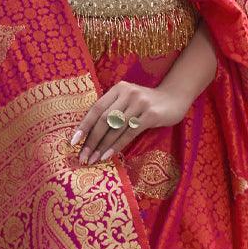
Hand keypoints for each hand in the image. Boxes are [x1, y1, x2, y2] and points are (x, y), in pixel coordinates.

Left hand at [71, 82, 190, 164]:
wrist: (175, 98)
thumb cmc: (147, 104)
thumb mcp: (128, 101)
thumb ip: (113, 110)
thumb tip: (90, 134)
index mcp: (118, 89)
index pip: (96, 108)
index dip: (84, 126)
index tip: (73, 141)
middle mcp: (127, 93)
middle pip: (104, 119)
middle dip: (91, 140)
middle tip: (83, 157)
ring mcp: (139, 103)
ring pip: (115, 127)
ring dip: (102, 146)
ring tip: (93, 160)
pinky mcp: (150, 114)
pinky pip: (129, 133)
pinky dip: (117, 145)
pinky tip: (108, 155)